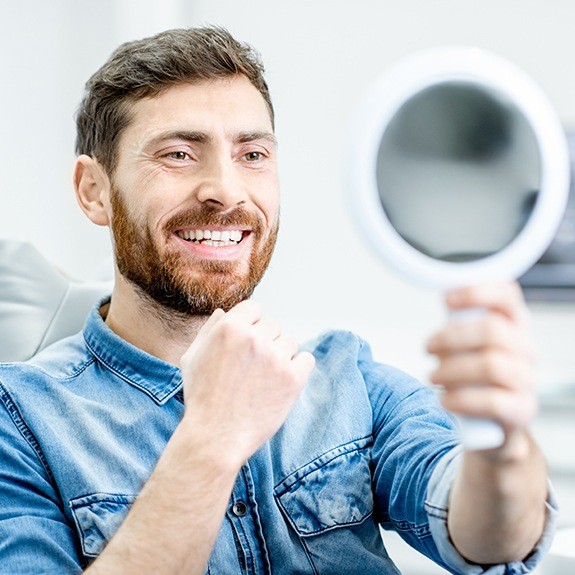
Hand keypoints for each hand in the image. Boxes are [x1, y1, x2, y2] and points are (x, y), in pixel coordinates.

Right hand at [179, 300, 314, 467]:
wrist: (215, 437)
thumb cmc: (201, 398)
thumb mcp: (192, 358)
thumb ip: (209, 331)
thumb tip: (224, 312)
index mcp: (229, 328)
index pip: (253, 309)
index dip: (250, 325)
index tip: (247, 344)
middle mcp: (254, 338)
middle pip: (272, 325)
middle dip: (265, 342)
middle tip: (253, 368)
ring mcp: (275, 358)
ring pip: (290, 341)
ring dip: (281, 355)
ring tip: (264, 378)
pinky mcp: (293, 378)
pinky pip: (306, 359)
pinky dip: (298, 368)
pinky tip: (282, 382)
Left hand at [426, 282, 536, 443]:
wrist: (494, 422)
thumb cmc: (477, 374)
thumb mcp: (470, 343)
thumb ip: (461, 322)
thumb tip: (445, 298)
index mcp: (514, 325)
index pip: (507, 296)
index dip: (477, 292)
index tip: (446, 299)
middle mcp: (525, 349)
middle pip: (492, 330)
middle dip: (451, 337)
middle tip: (428, 347)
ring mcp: (526, 380)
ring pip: (491, 365)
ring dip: (452, 369)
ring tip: (433, 376)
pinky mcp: (521, 410)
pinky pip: (492, 401)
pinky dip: (461, 399)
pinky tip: (445, 399)